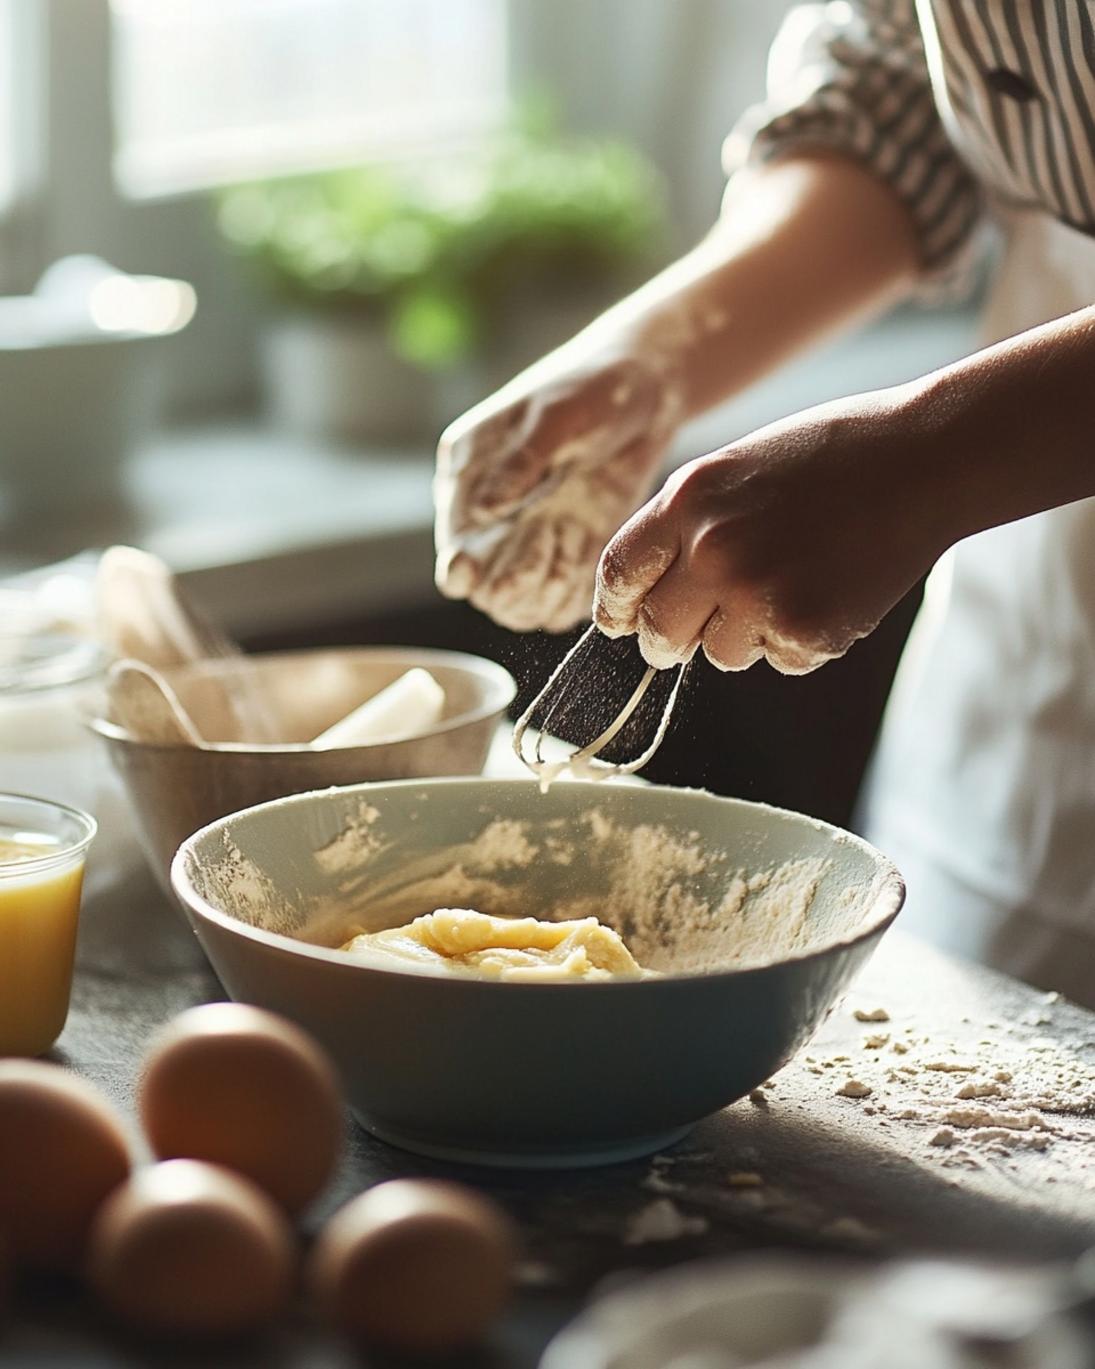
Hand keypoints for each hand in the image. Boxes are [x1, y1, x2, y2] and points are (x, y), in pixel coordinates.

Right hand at [434, 338, 683, 632]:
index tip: (471, 569)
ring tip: (571, 541)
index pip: (455, 541)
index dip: (459, 566)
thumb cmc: (594, 388)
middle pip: (483, 586)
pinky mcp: (569, 552)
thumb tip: (483, 510)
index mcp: (470, 475)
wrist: (647, 390)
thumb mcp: (558, 416)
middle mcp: (493, 516)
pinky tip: (589, 555)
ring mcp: (532, 538)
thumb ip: (521, 462)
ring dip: (542, 592)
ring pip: (520, 604)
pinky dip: (571, 595)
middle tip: (541, 550)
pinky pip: (560, 602)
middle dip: (508, 582)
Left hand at [594, 388, 953, 672]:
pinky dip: (796, 641)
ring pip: (718, 654)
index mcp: (688, 501)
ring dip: (742, 636)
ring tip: (789, 584)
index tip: (623, 622)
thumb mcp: (735, 469)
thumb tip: (650, 592)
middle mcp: (712, 551)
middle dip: (669, 640)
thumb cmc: (831, 456)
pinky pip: (776, 661)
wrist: (924, 459)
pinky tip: (828, 591)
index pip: (620, 575)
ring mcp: (759, 595)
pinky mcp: (806, 630)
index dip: (617, 608)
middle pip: (658, 630)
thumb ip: (687, 525)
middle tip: (688, 636)